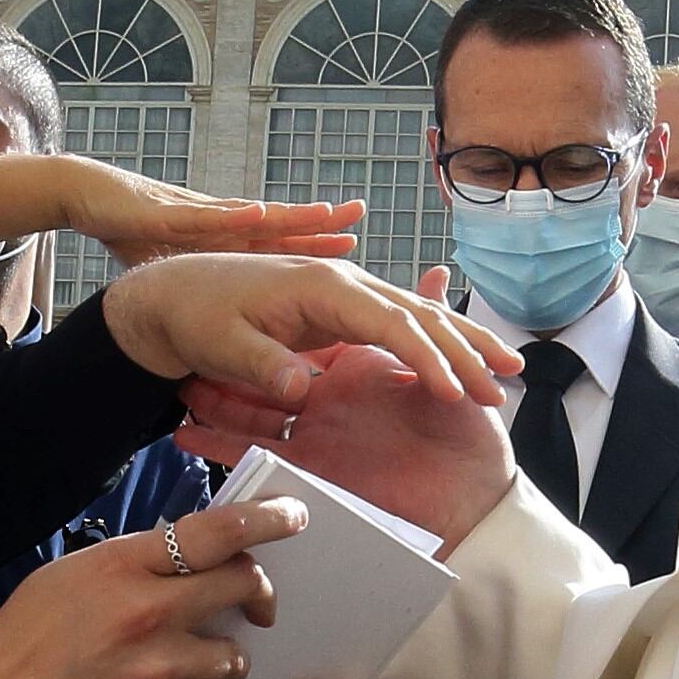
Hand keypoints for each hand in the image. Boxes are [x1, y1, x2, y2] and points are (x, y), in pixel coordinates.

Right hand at [0, 496, 306, 678]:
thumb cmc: (17, 645)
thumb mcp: (65, 579)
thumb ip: (130, 567)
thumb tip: (184, 559)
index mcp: (121, 568)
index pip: (217, 532)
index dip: (267, 520)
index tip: (293, 516)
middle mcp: (147, 614)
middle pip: (244, 586)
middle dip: (258, 593)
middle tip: (256, 602)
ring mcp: (156, 671)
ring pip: (231, 655)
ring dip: (220, 656)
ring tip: (176, 661)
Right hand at [54, 160, 364, 266]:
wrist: (90, 196)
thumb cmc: (133, 232)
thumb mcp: (177, 264)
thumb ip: (205, 284)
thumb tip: (232, 319)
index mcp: (223, 238)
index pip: (277, 238)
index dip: (313, 239)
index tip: (353, 241)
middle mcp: (218, 222)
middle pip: (275, 223)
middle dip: (316, 220)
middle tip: (358, 213)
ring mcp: (196, 214)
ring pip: (249, 216)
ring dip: (287, 215)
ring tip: (324, 212)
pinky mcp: (167, 212)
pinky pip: (203, 217)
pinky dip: (231, 216)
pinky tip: (258, 213)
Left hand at [101, 252, 518, 408]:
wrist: (171, 291)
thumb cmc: (196, 313)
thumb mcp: (223, 344)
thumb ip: (266, 367)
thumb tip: (306, 390)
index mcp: (322, 288)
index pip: (392, 321)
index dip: (428, 357)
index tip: (456, 391)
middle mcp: (342, 288)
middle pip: (419, 318)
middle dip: (466, 347)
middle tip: (506, 378)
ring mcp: (345, 300)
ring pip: (417, 320)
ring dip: (460, 344)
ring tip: (503, 371)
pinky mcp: (339, 314)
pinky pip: (396, 329)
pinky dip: (433, 344)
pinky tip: (461, 362)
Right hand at [179, 331, 515, 551]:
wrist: (472, 521)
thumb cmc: (468, 453)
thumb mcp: (450, 387)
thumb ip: (432, 332)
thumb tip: (437, 277)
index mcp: (362, 371)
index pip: (311, 340)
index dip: (284, 321)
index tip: (236, 304)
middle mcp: (332, 399)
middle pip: (269, 376)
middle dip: (227, 362)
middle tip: (188, 336)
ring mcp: (315, 436)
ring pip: (254, 412)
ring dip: (215, 401)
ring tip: (175, 382)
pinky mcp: (311, 471)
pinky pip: (261, 458)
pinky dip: (221, 446)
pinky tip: (184, 432)